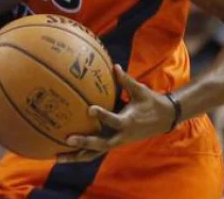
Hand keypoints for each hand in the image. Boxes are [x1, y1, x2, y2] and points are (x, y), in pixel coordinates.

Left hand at [58, 65, 175, 162]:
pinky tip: (65, 154)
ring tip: (58, 157)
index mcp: (128, 121)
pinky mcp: (114, 144)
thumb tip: (115, 66)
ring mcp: (117, 142)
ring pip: (95, 153)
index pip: (114, 120)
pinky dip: (81, 154)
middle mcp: (122, 136)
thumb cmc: (151, 102)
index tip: (90, 109)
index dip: (102, 116)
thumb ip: (126, 80)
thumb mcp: (140, 91)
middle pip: (101, 144)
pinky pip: (95, 152)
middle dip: (85, 142)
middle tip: (68, 139)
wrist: (164, 119)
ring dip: (77, 156)